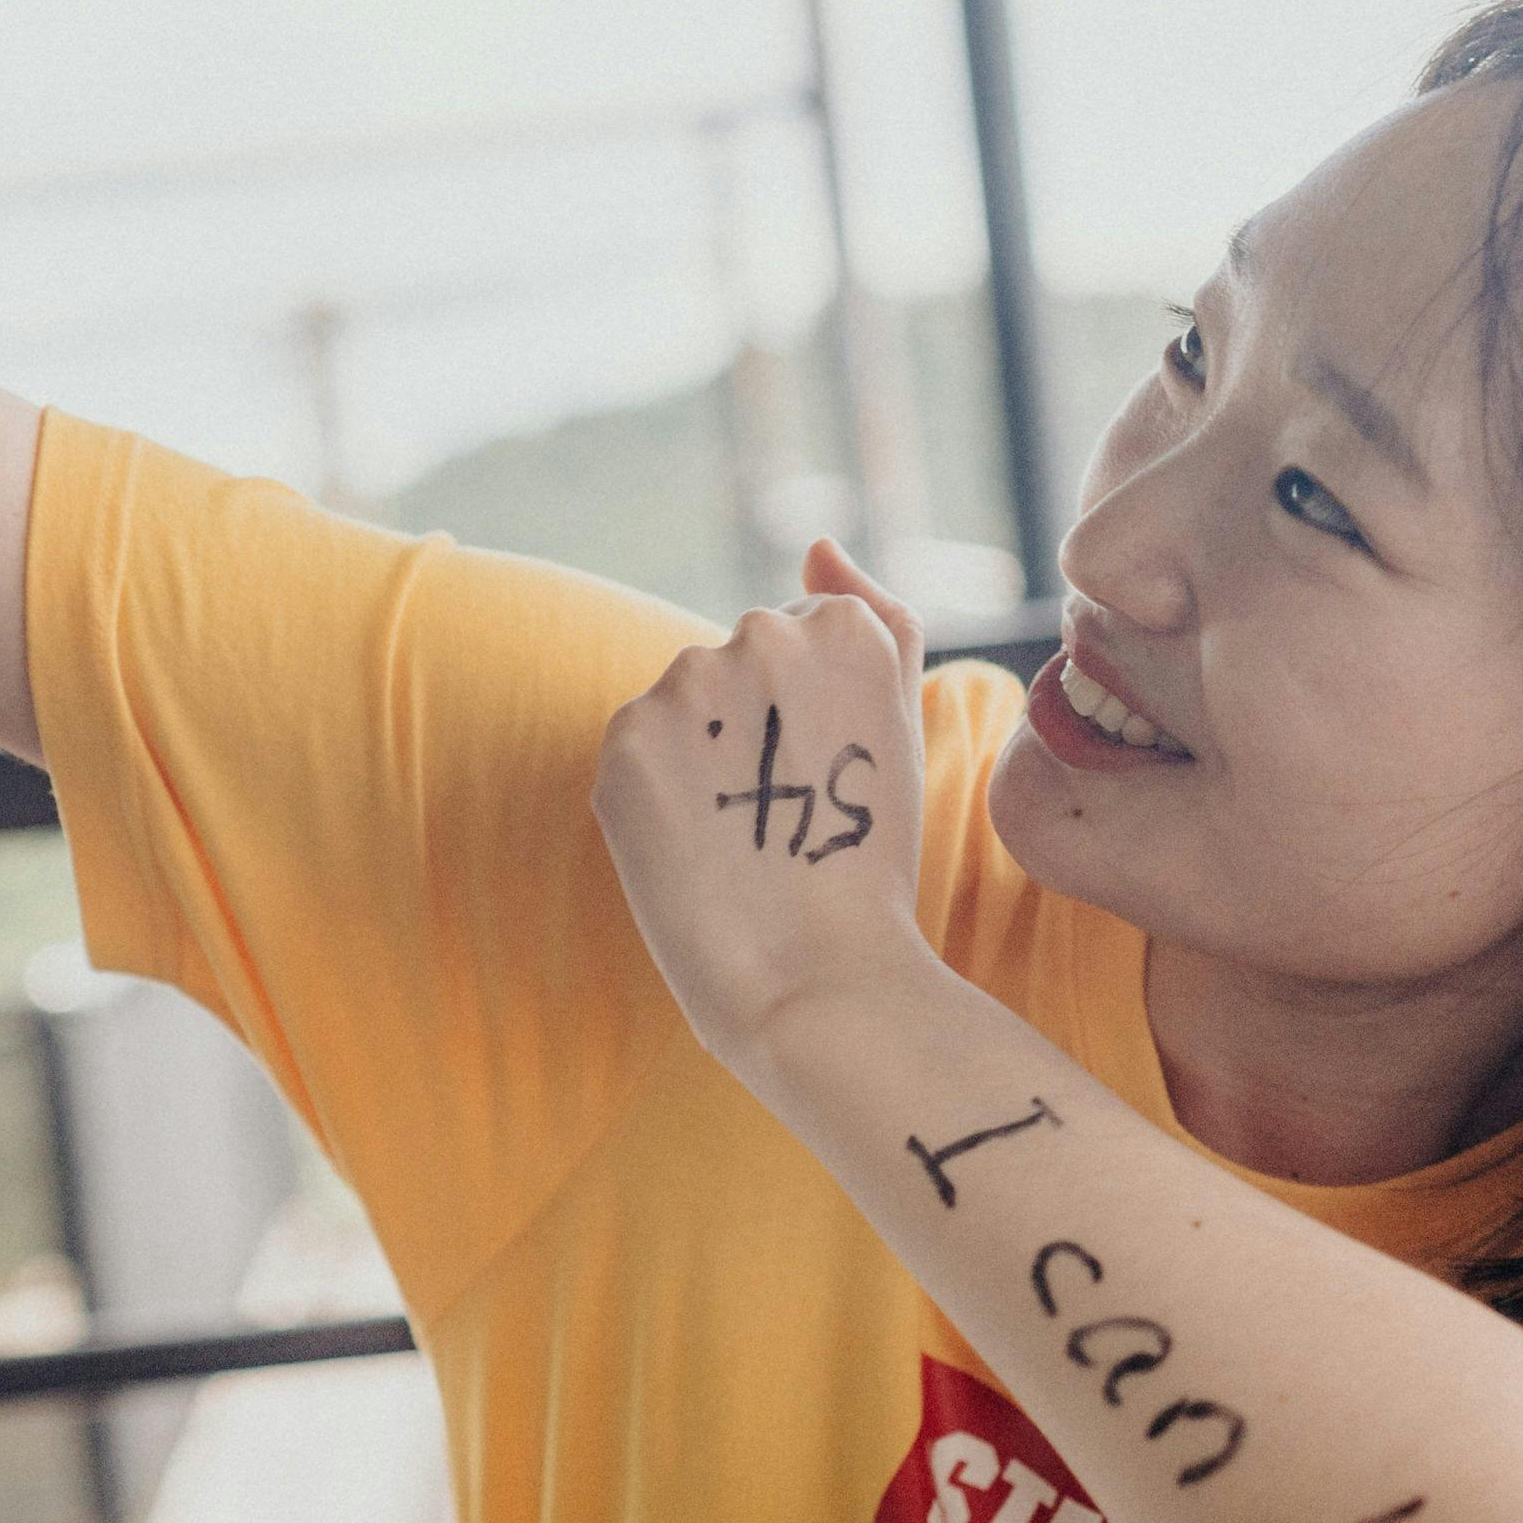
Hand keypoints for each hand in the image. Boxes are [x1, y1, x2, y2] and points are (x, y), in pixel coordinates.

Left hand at [593, 539, 936, 1077]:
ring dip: (701, 755)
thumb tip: (815, 544)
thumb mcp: (899, 725)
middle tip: (784, 814)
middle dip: (751, 728)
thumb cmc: (867, 861)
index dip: (813, 720)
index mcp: (845, 627)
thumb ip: (874, 614)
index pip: (805, 637)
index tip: (830, 778)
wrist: (815, 977)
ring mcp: (686, 683)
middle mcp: (761, 633)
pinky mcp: (624, 738)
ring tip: (739, 834)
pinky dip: (655, 792)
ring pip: (683, 703)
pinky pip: (637, 747)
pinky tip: (692, 845)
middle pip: (739, 662)